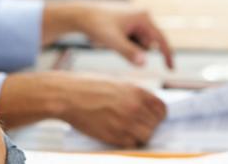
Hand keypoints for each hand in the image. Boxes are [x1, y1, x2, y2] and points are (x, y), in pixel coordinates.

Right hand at [0, 71, 166, 147]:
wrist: (66, 96)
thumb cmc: (87, 87)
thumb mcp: (116, 83)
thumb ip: (133, 94)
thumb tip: (144, 106)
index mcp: (137, 91)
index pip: (162, 109)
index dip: (158, 115)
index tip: (152, 118)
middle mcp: (135, 107)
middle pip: (155, 125)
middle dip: (148, 126)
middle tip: (137, 125)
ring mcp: (125, 123)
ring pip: (146, 136)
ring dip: (139, 135)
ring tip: (127, 131)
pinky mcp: (113, 135)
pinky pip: (131, 144)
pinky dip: (128, 141)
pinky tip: (118, 134)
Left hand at [43, 0, 174, 67]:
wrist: (80, 14)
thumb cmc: (96, 26)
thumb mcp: (113, 42)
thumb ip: (129, 53)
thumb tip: (144, 63)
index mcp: (143, 17)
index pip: (161, 40)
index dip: (167, 55)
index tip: (171, 70)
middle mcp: (142, 14)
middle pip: (147, 43)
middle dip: (135, 49)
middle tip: (115, 43)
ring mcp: (135, 16)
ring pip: (138, 42)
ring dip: (128, 46)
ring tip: (111, 38)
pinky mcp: (127, 20)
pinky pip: (131, 38)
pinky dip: (123, 42)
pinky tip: (110, 36)